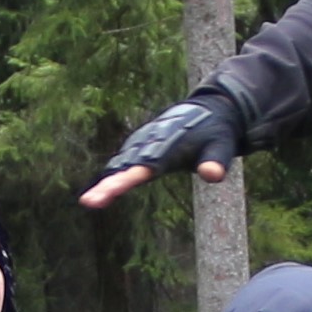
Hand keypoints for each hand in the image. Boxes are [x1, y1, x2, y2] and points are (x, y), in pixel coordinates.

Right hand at [79, 92, 239, 210]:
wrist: (209, 109)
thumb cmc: (216, 133)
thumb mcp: (223, 146)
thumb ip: (216, 161)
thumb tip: (212, 175)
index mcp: (168, 149)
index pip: (144, 168)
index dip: (125, 181)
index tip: (109, 191)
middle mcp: (151, 144)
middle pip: (125, 167)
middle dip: (106, 185)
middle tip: (88, 202)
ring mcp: (143, 143)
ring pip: (120, 164)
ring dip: (104, 181)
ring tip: (88, 200)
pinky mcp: (141, 144)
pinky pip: (122, 161)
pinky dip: (111, 174)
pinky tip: (99, 189)